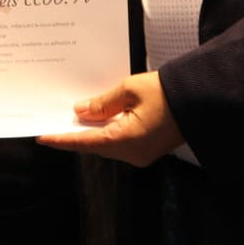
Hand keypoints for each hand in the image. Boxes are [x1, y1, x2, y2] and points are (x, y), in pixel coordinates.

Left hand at [37, 71, 183, 166]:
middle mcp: (132, 154)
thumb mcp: (129, 90)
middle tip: (53, 123)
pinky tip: (97, 120)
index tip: (42, 137)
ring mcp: (141, 154)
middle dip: (75, 135)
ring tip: (72, 119)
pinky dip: (106, 133)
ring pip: (107, 145)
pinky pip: (119, 143)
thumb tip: (81, 112)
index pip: (85, 142)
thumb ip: (102, 103)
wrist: (200, 99)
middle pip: (95, 145)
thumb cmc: (167, 91)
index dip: (62, 139)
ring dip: (91, 133)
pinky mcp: (148, 150)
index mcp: (126, 141)